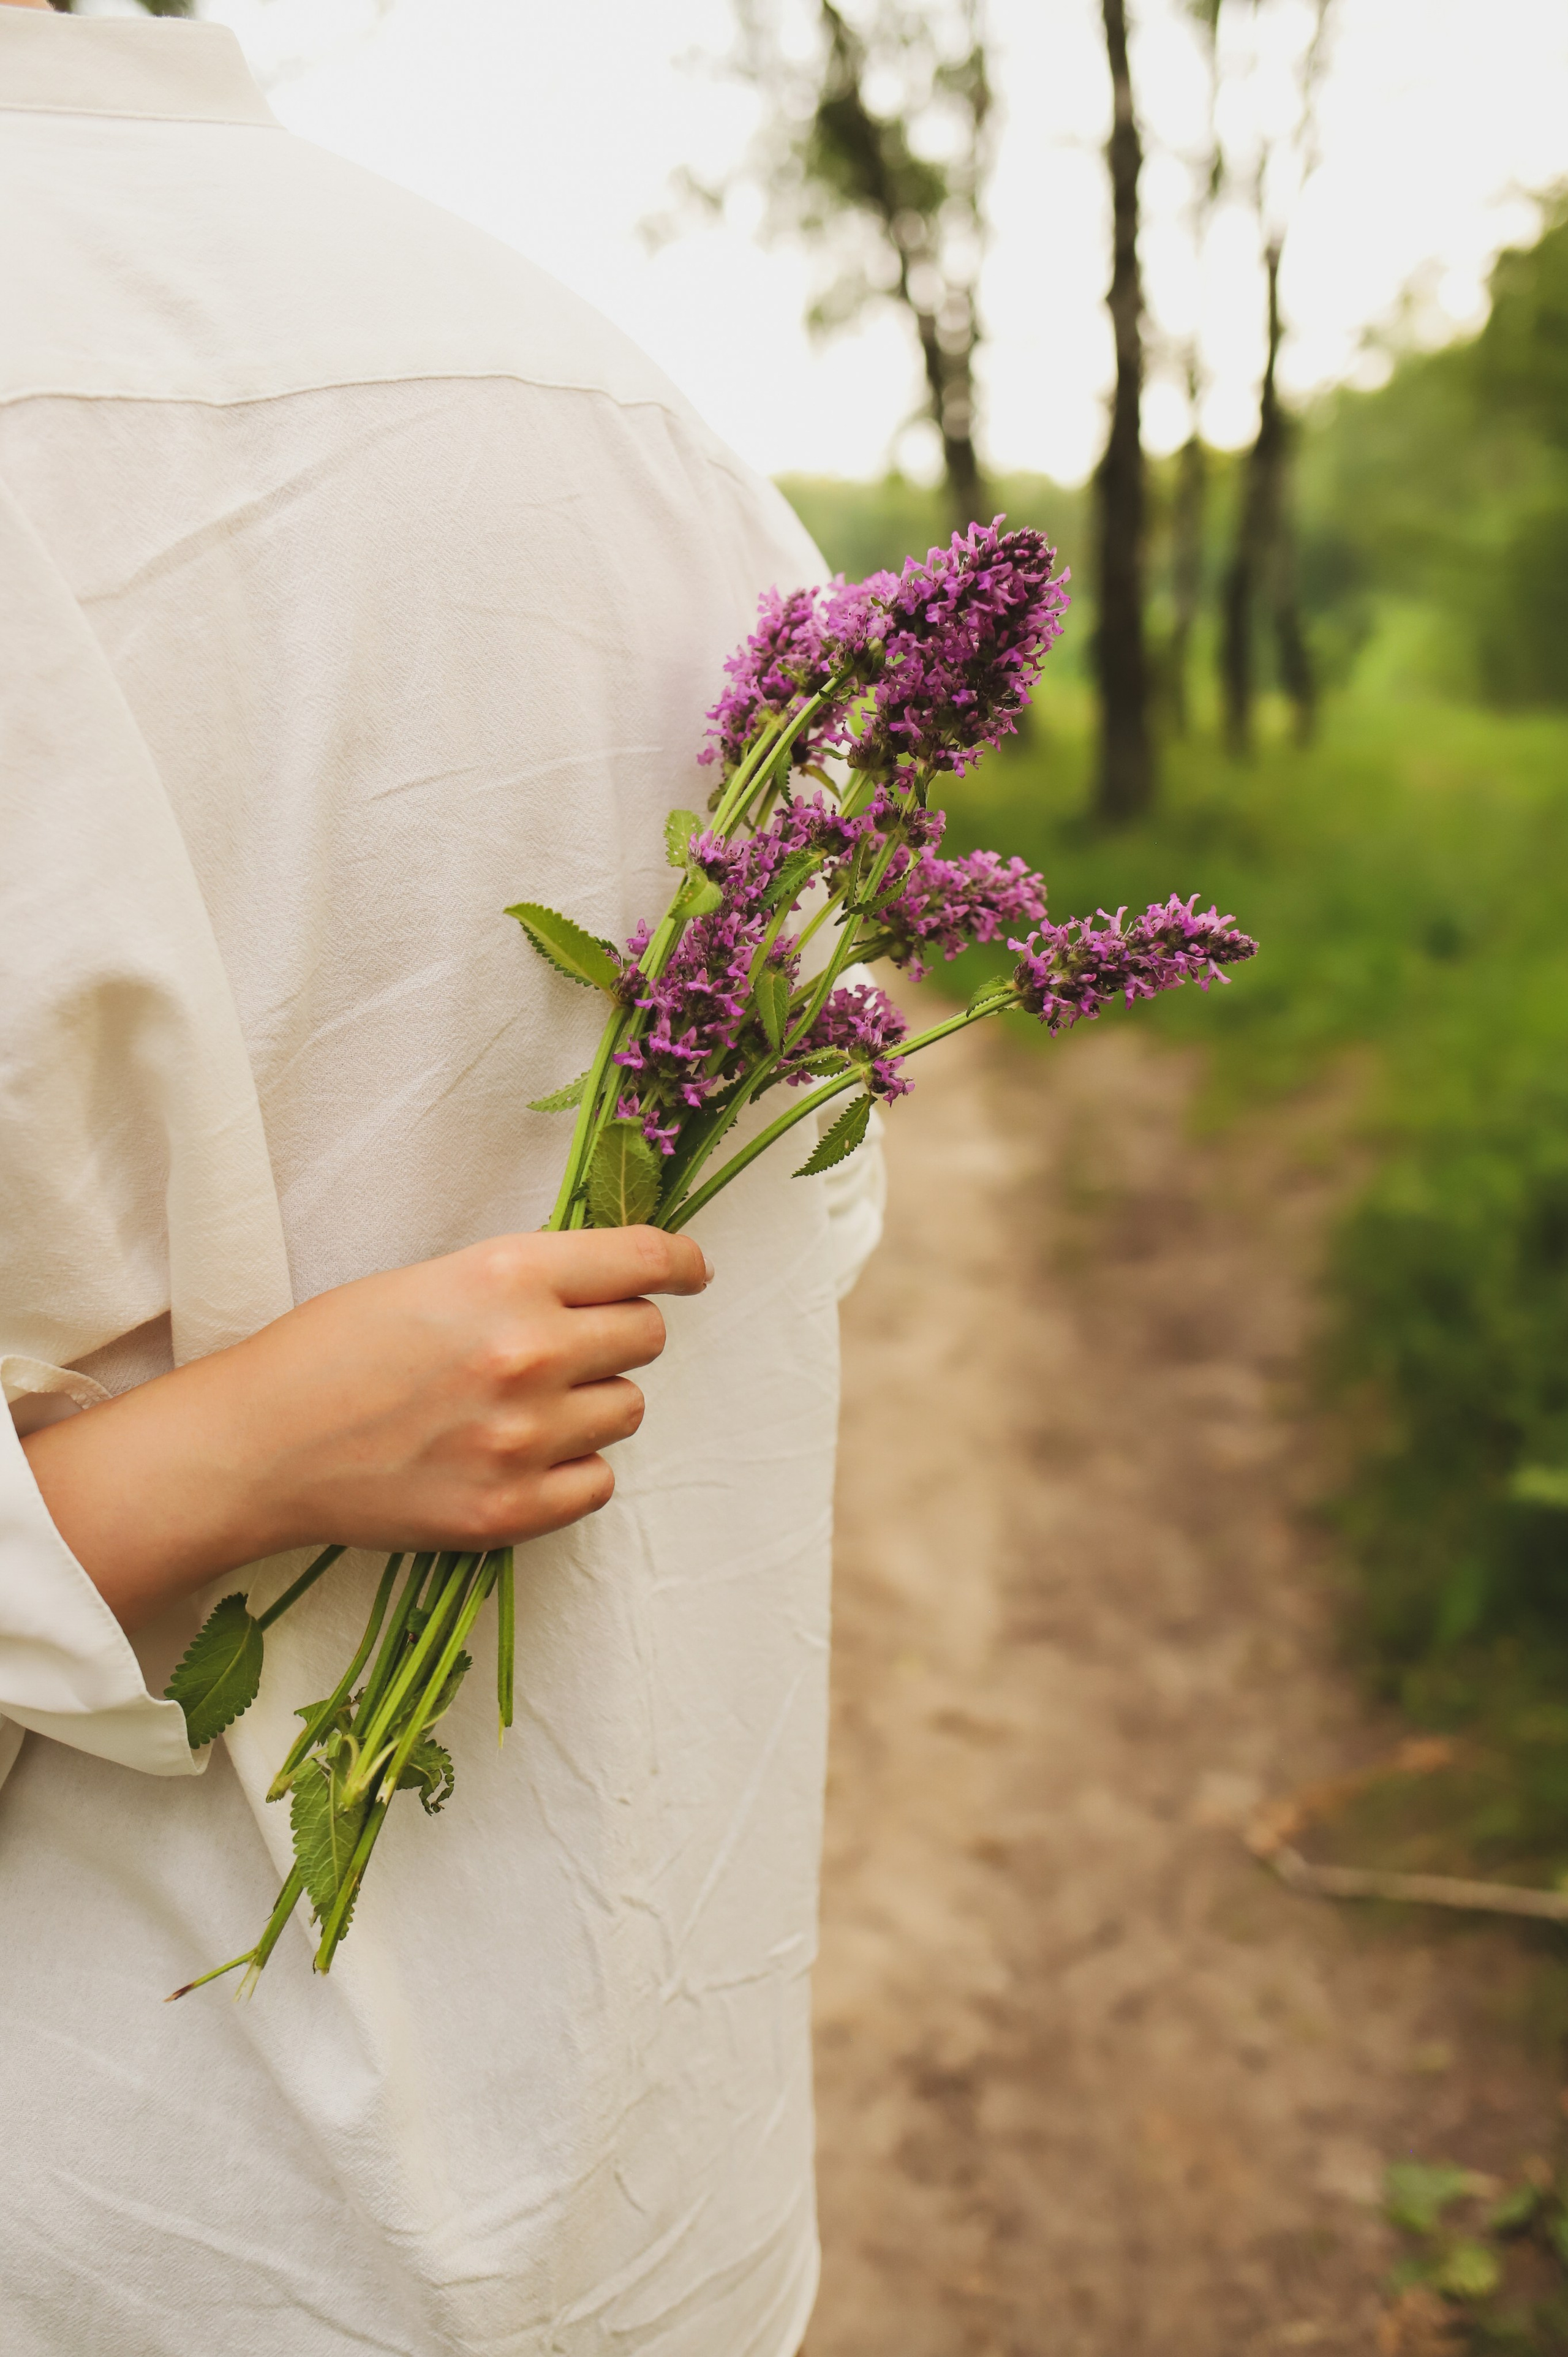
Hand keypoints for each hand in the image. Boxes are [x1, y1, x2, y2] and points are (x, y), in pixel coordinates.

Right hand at [22, 1228, 711, 1631]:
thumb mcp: (436, 1277)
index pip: (644, 1260)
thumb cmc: (337, 1348)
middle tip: (566, 1345)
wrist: (263, 1444)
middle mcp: (529, 1352)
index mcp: (508, 1275)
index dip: (680, 1264)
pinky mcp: (512, 1510)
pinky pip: (599, 1481)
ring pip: (628, 1409)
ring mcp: (525, 1437)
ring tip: (523, 1405)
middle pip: (647, 1337)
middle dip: (618, 1335)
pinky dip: (573, 1468)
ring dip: (593, 1403)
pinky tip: (521, 1456)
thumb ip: (527, 1280)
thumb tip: (612, 1283)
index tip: (691, 1273)